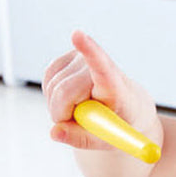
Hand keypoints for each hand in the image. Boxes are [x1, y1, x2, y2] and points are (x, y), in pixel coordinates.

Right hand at [42, 30, 161, 155]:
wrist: (127, 108)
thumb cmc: (119, 125)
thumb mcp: (106, 140)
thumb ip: (81, 139)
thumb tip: (55, 132)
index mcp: (116, 87)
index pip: (102, 67)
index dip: (89, 51)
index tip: (77, 35)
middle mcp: (101, 66)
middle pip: (63, 93)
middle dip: (62, 115)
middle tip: (81, 122)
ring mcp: (84, 59)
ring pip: (52, 88)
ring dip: (59, 107)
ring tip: (81, 109)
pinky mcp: (70, 57)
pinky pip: (48, 80)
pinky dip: (53, 96)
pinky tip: (71, 99)